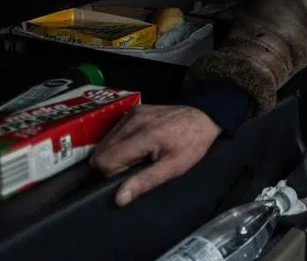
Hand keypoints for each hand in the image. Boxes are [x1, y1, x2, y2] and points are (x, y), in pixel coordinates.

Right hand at [90, 104, 219, 205]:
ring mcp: (132, 112)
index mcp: (145, 135)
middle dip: (115, 163)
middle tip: (138, 164)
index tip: (132, 174)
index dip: (114, 173)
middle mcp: (134, 120)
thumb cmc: (192, 143)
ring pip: (105, 141)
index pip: (105, 160)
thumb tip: (120, 198)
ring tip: (141, 154)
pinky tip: (139, 144)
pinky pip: (114, 131)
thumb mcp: (174, 167)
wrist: (204, 117)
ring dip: (117, 152)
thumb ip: (145, 181)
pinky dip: (120, 141)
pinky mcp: (133, 109)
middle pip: (102, 151)